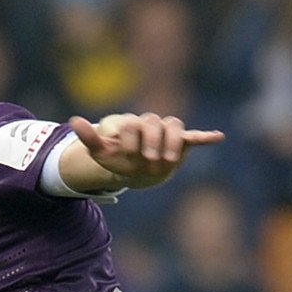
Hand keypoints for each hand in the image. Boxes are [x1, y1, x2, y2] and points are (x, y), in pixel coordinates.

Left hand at [69, 113, 224, 188]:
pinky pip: (195, 137)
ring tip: (168, 158)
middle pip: (154, 122)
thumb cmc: (117, 159)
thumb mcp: (100, 152)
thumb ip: (89, 138)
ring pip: (174, 126)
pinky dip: (205, 136)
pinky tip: (218, 136)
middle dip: (151, 141)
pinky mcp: (181, 145)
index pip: (133, 124)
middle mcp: (150, 125)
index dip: (130, 140)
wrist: (135, 170)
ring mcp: (166, 134)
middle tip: (148, 159)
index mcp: (131, 124)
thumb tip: (73, 121)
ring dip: (172, 141)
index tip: (127, 155)